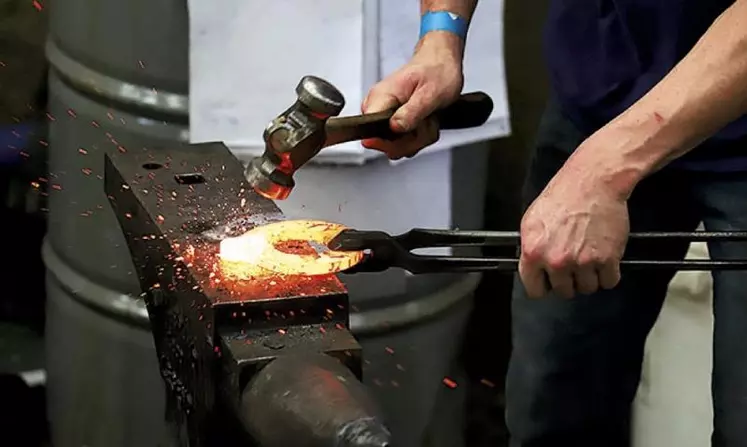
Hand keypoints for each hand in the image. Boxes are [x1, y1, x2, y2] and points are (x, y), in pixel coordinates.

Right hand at [361, 34, 463, 158]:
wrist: (440, 61)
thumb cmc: (436, 71)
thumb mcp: (430, 93)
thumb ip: (411, 113)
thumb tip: (394, 128)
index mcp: (380, 97)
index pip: (369, 132)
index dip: (390, 140)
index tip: (411, 133)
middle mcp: (376, 107)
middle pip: (385, 143)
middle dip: (412, 140)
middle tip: (427, 122)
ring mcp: (383, 115)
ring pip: (396, 145)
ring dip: (419, 138)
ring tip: (429, 119)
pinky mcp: (391, 121)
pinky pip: (402, 141)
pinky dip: (419, 136)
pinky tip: (426, 122)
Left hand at [518, 154, 631, 298]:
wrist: (593, 182)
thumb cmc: (562, 196)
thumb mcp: (531, 221)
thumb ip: (530, 248)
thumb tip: (532, 268)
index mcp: (533, 253)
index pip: (535, 290)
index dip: (543, 285)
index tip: (549, 281)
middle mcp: (557, 261)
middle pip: (563, 291)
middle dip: (568, 280)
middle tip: (573, 262)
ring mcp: (583, 262)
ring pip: (587, 288)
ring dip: (589, 277)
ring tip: (588, 258)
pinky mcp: (607, 260)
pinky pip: (609, 282)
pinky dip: (608, 274)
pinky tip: (604, 259)